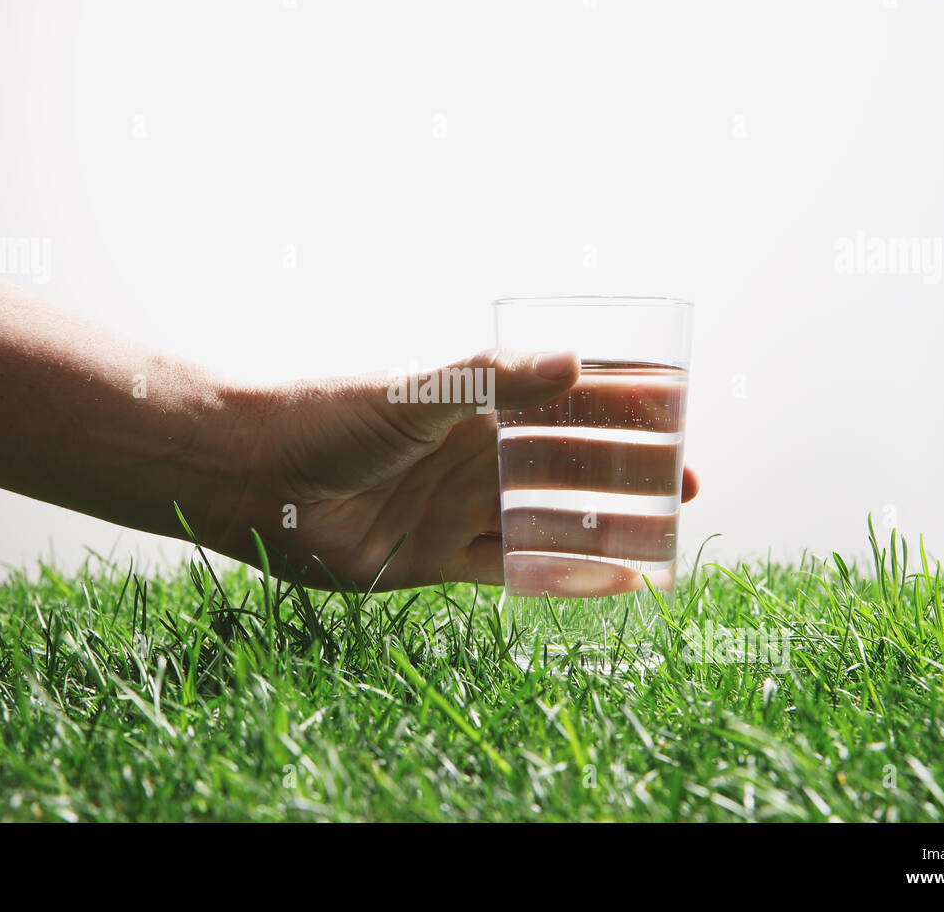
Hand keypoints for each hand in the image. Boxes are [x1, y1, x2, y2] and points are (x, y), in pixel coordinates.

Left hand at [201, 350, 698, 592]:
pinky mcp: (437, 558)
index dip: (622, 401)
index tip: (679, 409)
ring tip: (667, 538)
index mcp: (476, 403)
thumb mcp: (417, 390)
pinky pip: (513, 569)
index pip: (566, 397)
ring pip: (550, 520)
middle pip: (569, 462)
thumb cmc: (328, 415)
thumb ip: (494, 380)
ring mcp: (458, 507)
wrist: (253, 479)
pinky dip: (562, 576)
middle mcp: (473, 454)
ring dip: (606, 527)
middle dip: (629, 470)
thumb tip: (575, 360)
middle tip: (690, 484)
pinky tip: (612, 583)